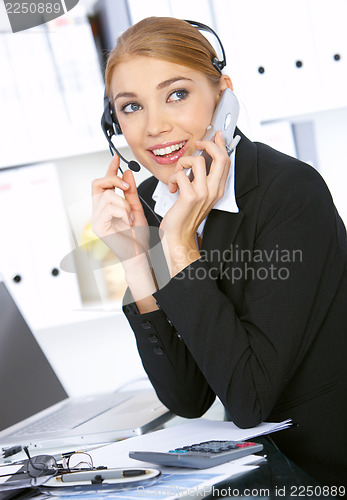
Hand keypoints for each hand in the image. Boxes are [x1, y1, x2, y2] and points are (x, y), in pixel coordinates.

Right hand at [91, 154, 148, 262]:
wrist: (139, 254)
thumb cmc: (138, 236)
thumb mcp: (136, 208)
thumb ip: (130, 192)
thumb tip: (126, 173)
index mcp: (106, 207)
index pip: (103, 183)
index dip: (109, 169)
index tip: (116, 158)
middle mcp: (98, 212)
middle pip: (97, 183)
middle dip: (112, 179)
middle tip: (126, 186)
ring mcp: (96, 219)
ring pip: (106, 195)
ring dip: (123, 203)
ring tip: (130, 216)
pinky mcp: (98, 226)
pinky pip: (109, 207)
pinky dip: (122, 211)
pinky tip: (127, 221)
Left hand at [160, 131, 230, 273]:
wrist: (178, 234)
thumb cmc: (185, 215)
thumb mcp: (198, 194)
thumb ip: (201, 178)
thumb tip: (199, 159)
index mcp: (218, 189)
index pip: (226, 161)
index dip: (221, 145)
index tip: (216, 135)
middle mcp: (214, 190)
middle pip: (220, 157)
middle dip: (207, 144)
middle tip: (197, 145)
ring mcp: (203, 193)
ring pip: (197, 161)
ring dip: (183, 163)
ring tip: (178, 175)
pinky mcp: (190, 196)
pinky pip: (181, 174)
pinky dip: (172, 178)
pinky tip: (172, 187)